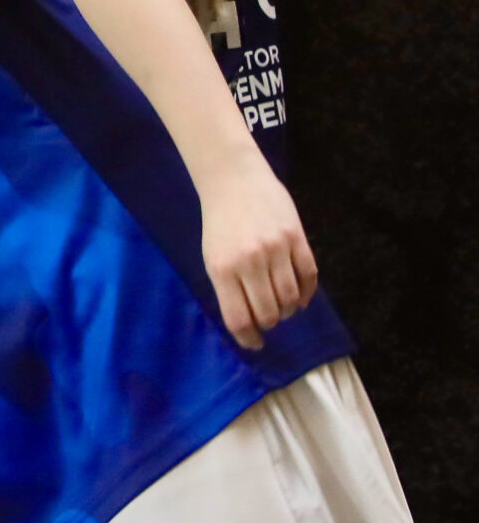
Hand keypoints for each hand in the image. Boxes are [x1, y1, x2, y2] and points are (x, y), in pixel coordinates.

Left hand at [199, 158, 316, 348]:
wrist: (234, 179)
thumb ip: (229, 287)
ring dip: (289, 309)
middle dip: (270, 323)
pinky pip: (309, 277)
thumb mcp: (214, 256)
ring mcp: (276, 250)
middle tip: (269, 319)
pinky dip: (306, 293)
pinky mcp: (297, 239)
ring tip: (284, 306)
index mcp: (222, 269)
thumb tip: (248, 322)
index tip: (254, 344)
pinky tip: (299, 296)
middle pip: (269, 313)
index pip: (239, 318)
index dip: (248, 338)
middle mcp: (249, 262)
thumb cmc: (220, 221)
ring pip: (291, 299)